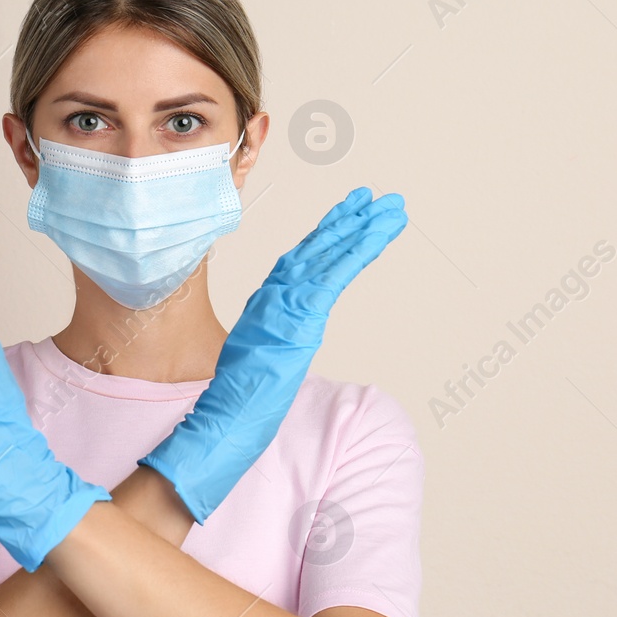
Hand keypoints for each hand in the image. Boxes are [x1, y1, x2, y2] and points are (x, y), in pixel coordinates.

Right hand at [139, 187, 407, 523]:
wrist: (225, 417)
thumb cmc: (241, 400)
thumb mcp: (260, 359)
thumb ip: (275, 337)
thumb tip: (288, 334)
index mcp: (265, 303)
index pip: (300, 259)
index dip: (326, 232)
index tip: (349, 212)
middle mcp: (273, 294)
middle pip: (317, 248)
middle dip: (350, 221)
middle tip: (379, 198)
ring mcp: (285, 302)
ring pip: (330, 254)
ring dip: (364, 229)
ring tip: (390, 209)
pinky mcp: (300, 316)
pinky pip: (336, 275)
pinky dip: (360, 251)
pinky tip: (379, 234)